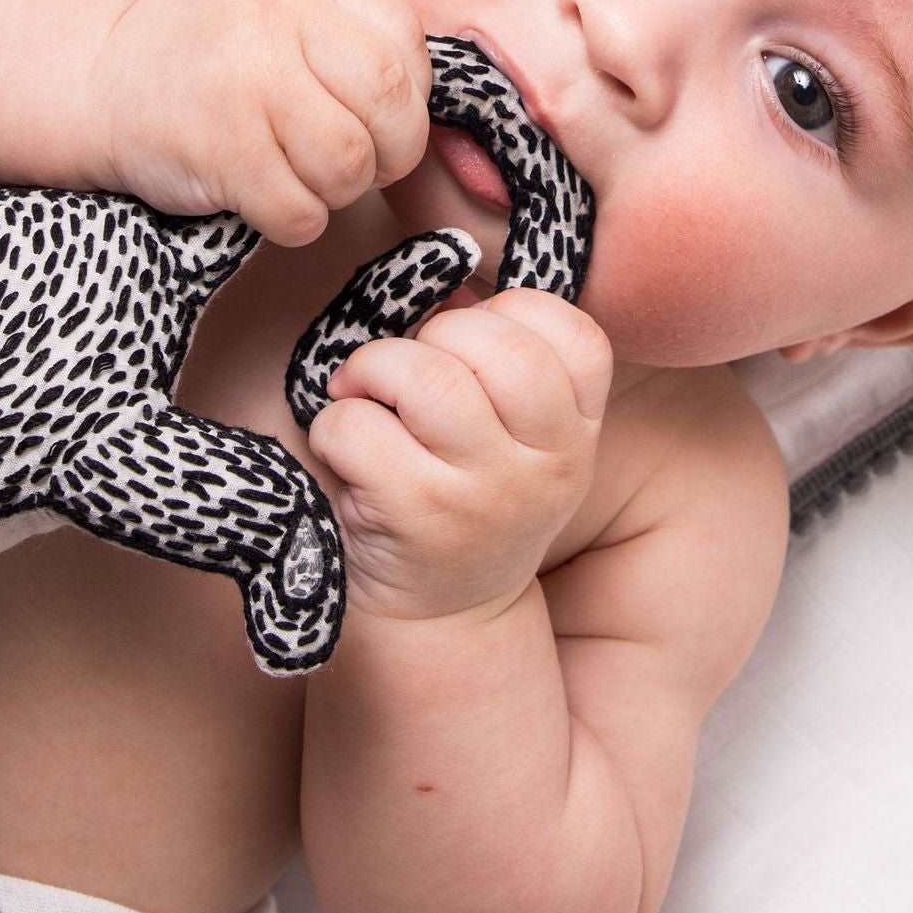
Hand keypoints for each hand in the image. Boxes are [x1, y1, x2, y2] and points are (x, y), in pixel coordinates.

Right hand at [92, 0, 431, 242]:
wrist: (96, 76)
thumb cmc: (207, 57)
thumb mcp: (279, 10)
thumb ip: (352, 37)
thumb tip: (428, 106)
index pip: (404, 44)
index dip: (408, 98)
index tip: (375, 118)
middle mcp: (276, 21)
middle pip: (389, 104)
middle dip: (390, 152)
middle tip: (355, 164)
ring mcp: (244, 82)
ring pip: (348, 164)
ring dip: (336, 191)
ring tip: (298, 176)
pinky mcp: (216, 148)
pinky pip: (299, 210)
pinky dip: (294, 220)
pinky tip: (262, 198)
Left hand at [305, 290, 613, 626]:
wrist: (441, 621)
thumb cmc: (466, 498)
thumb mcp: (518, 441)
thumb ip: (503, 364)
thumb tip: (447, 292)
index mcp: (578, 434)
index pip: (577, 336)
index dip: (511, 316)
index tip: (472, 348)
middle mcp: (549, 467)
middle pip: (499, 346)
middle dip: (434, 337)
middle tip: (406, 374)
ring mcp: (485, 496)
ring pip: (428, 378)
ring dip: (374, 371)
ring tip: (365, 399)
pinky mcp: (416, 519)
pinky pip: (358, 428)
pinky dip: (334, 426)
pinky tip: (346, 454)